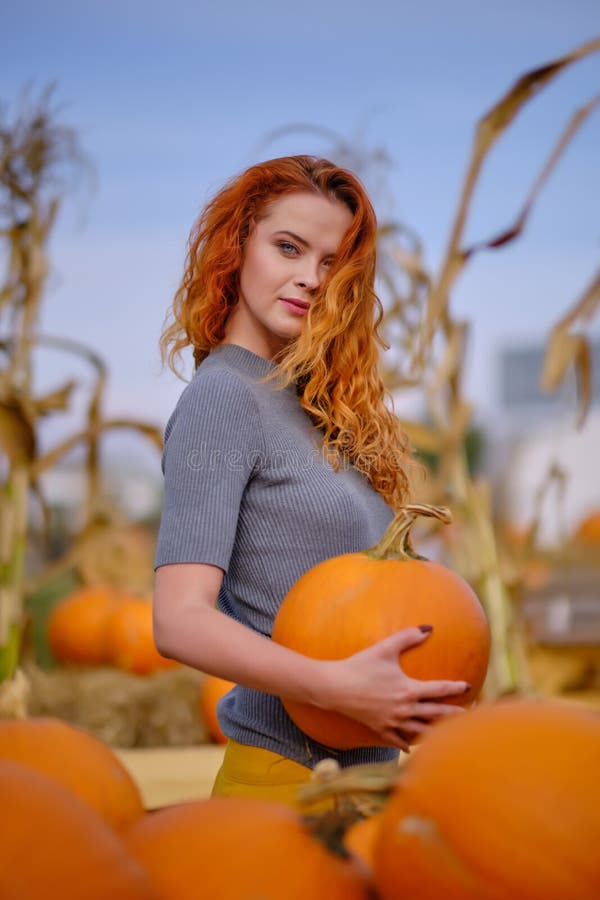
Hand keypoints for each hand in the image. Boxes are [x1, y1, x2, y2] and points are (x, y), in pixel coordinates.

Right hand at [317, 626, 470, 750]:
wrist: (335, 687)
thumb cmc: (360, 665)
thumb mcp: (384, 648)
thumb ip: (408, 637)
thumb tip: (428, 628)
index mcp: (408, 689)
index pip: (439, 689)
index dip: (456, 688)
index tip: (468, 686)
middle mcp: (404, 709)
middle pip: (436, 714)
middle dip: (455, 714)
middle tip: (469, 714)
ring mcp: (393, 722)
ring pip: (421, 731)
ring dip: (436, 731)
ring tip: (450, 733)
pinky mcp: (380, 729)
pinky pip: (399, 741)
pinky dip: (408, 743)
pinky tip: (412, 746)